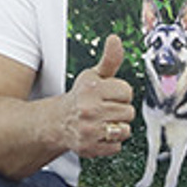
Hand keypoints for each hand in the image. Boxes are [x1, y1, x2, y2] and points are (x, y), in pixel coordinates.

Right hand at [66, 34, 134, 157]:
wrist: (58, 121)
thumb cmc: (82, 96)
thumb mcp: (94, 76)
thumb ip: (110, 59)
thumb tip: (115, 39)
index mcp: (91, 89)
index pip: (127, 92)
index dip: (121, 94)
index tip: (108, 95)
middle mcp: (88, 109)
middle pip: (129, 112)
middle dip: (120, 110)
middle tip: (104, 109)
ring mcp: (89, 129)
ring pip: (125, 130)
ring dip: (117, 127)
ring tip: (103, 121)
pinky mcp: (89, 147)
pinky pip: (117, 146)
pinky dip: (111, 142)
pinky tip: (98, 134)